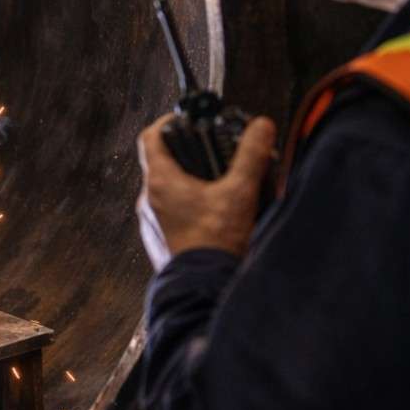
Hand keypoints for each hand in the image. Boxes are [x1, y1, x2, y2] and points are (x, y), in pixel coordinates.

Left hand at [134, 114, 276, 267]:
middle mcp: (148, 200)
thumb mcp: (239, 193)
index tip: (186, 120)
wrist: (202, 290)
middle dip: (187, 153)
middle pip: (160, 162)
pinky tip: (213, 215)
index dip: (167, 122)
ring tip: (219, 185)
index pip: (150, 137)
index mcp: (160, 182)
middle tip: (213, 152)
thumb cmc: (215, 243)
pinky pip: (169, 214)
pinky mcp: (160, 240)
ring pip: (166, 190)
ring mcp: (151, 222)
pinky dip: (187, 206)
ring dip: (188, 182)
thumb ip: (251, 157)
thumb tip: (261, 126)